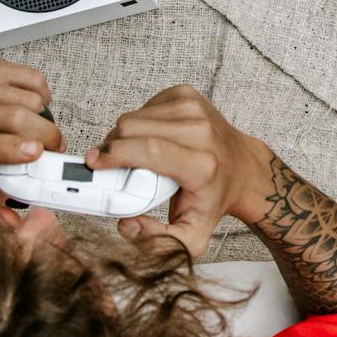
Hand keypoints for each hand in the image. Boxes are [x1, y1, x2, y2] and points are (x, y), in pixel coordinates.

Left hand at [0, 60, 63, 214]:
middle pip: (10, 117)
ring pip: (27, 99)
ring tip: (39, 132)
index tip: (37, 152)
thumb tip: (15, 225)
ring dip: (45, 118)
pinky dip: (43, 95)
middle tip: (56, 149)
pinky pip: (31, 79)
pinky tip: (35, 109)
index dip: (9, 147)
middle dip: (46, 135)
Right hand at [85, 85, 273, 259]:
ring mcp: (195, 109)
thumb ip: (157, 241)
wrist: (242, 169)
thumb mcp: (192, 236)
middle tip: (117, 167)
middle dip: (114, 148)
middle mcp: (200, 132)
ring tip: (138, 155)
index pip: (149, 151)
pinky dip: (140, 123)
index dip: (116, 154)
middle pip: (133, 129)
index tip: (95, 163)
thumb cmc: (214, 199)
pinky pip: (145, 106)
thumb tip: (127, 223)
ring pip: (134, 116)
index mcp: (202, 165)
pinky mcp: (187, 95)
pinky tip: (152, 137)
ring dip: (125, 136)